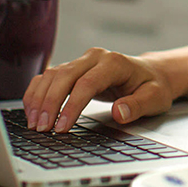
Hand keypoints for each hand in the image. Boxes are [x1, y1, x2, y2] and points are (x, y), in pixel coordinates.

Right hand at [22, 47, 175, 132]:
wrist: (152, 73)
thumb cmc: (153, 86)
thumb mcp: (154, 98)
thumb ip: (138, 106)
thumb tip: (120, 112)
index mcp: (115, 63)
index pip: (87, 83)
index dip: (71, 106)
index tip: (62, 127)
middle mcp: (95, 57)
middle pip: (64, 76)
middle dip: (50, 103)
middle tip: (42, 129)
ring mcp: (82, 60)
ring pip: (52, 75)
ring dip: (40, 99)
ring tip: (35, 124)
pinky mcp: (74, 68)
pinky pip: (49, 76)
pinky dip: (38, 92)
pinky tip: (32, 110)